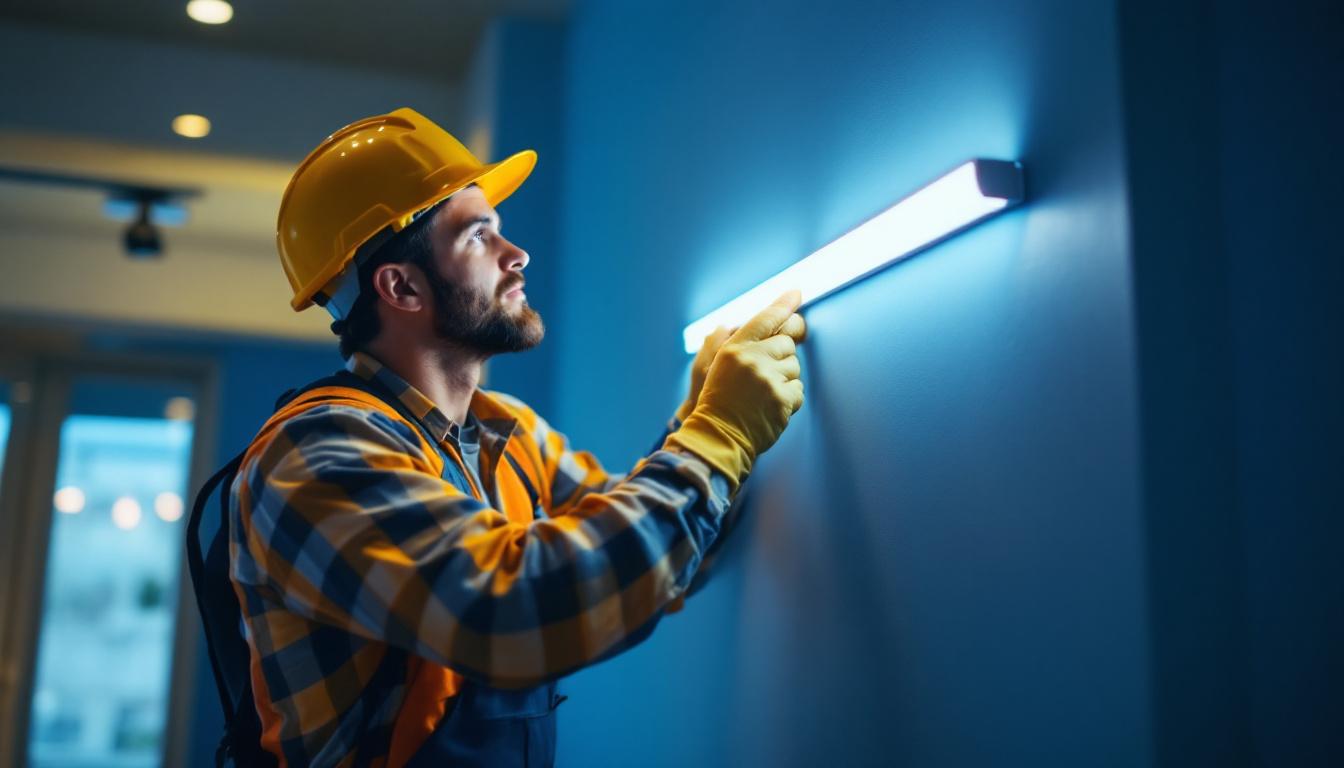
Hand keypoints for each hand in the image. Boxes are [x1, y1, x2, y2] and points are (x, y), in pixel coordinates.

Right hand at [665, 290, 806, 486]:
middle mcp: (753, 360)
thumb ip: (722, 341)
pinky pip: (798, 389)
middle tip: (764, 373)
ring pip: (795, 366)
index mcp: (735, 348)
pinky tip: (771, 405)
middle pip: (787, 343)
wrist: (717, 437)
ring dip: (785, 378)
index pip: (765, 318)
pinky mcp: (783, 400)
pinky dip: (789, 397)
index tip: (797, 293)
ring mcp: (769, 380)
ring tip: (763, 393)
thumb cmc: (715, 401)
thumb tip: (728, 324)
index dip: (783, 304)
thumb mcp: (710, 365)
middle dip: (781, 355)